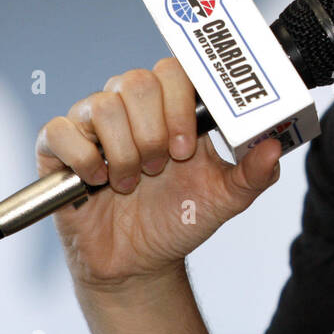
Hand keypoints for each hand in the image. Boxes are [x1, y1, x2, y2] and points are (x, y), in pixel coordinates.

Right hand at [35, 57, 282, 289]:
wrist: (139, 263)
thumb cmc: (179, 218)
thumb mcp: (224, 199)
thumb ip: (254, 173)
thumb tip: (275, 146)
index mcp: (173, 109)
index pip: (175, 70)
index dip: (181, 101)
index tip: (187, 146)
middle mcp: (132, 109)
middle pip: (137, 80)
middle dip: (153, 130)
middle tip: (160, 167)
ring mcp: (94, 126)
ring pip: (102, 105)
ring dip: (122, 151)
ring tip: (130, 182)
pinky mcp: (58, 149)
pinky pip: (59, 130)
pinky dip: (82, 157)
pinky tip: (97, 180)